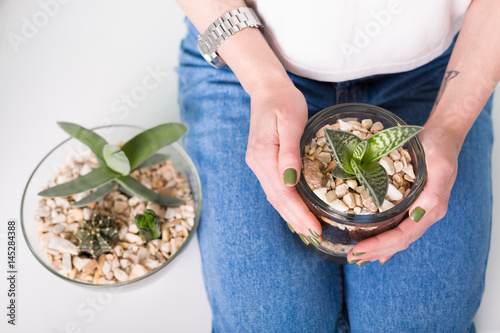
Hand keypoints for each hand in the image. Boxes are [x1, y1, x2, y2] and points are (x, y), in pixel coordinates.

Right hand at [245, 80, 322, 244]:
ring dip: (292, 216)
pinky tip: (298, 211)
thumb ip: (290, 152)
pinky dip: (287, 204)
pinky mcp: (264, 162)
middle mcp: (257, 164)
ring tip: (309, 231)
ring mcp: (258, 164)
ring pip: (275, 198)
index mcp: (264, 156)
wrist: (267, 90)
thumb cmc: (283, 101)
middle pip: (277, 201)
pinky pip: (276, 189)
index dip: (299, 214)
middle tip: (316, 237)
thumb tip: (291, 182)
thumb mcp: (291, 121)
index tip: (316, 229)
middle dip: (297, 221)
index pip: (282, 194)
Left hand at [346, 126, 459, 264]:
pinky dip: (385, 239)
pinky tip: (375, 248)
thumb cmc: (440, 148)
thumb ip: (432, 193)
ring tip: (358, 257)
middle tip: (351, 258)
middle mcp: (425, 213)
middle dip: (374, 251)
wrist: (443, 136)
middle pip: (398, 242)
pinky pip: (398, 226)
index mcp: (431, 208)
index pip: (403, 236)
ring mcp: (419, 210)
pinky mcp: (411, 203)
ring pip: (397, 237)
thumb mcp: (438, 166)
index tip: (358, 250)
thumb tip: (416, 216)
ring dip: (377, 249)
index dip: (380, 245)